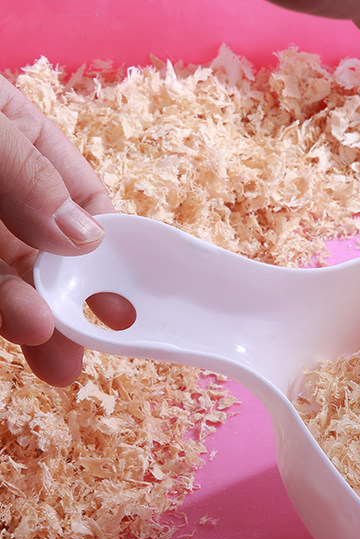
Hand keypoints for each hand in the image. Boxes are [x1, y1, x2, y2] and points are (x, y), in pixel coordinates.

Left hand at [0, 75, 125, 384]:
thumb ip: (28, 174)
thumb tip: (88, 238)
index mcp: (22, 141)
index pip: (83, 199)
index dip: (110, 247)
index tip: (128, 290)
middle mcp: (2, 191)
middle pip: (49, 251)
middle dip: (74, 299)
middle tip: (97, 344)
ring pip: (8, 279)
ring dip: (31, 319)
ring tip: (52, 356)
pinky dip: (0, 314)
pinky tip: (18, 333)